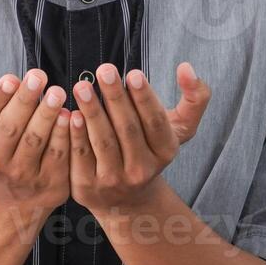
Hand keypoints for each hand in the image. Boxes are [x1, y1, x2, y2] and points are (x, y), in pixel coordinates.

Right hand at [0, 44, 70, 213]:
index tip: (11, 78)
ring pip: (34, 141)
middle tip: (39, 76)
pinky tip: (71, 116)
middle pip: (10, 127)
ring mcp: (23, 173)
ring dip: (46, 116)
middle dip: (25, 101)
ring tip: (58, 93)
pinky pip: (58, 157)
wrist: (16, 194)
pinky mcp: (49, 183)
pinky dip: (64, 136)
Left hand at [68, 61, 210, 212]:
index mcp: (166, 151)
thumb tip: (187, 67)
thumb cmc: (149, 148)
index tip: (133, 74)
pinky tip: (71, 114)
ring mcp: (114, 181)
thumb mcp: (178, 127)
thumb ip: (194, 97)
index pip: (155, 122)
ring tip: (82, 86)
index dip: (145, 98)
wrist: (125, 197)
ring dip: (93, 112)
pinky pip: (80, 156)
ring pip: (103, 142)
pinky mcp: (87, 187)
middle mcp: (142, 170)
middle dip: (115, 97)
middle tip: (104, 70)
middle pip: (128, 129)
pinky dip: (76, 134)